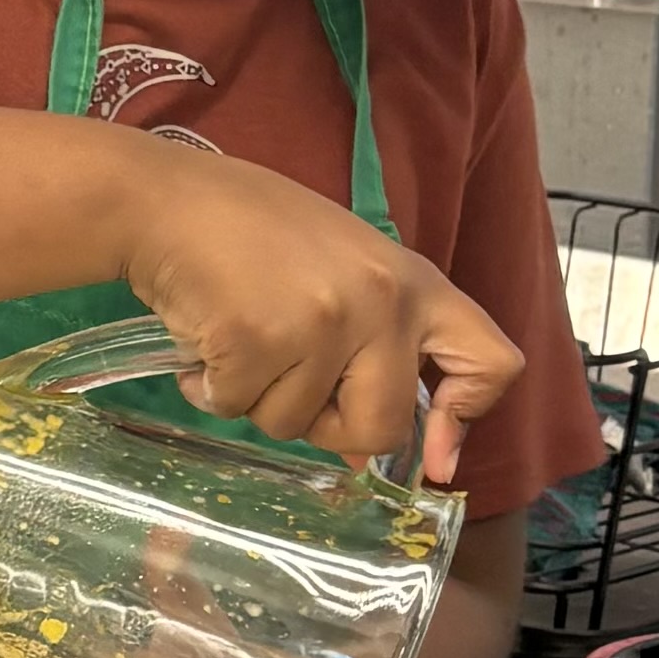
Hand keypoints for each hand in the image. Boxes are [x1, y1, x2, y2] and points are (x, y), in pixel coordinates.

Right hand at [97, 138, 519, 480]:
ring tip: (236, 338)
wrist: (166, 199)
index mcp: (413, 282)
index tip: (433, 458)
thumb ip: (368, 346)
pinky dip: (211, 389)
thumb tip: (363, 455)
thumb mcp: (338, 273)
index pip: (492, 362)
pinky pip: (237, 406)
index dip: (466, 419)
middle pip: (382, 425)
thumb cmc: (250, 230)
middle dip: (330, 431)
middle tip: (287, 390)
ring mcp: (322, 322)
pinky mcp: (258, 339)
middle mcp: (381, 302)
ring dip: (256, 398)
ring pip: (296, 423)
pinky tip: (203, 342)